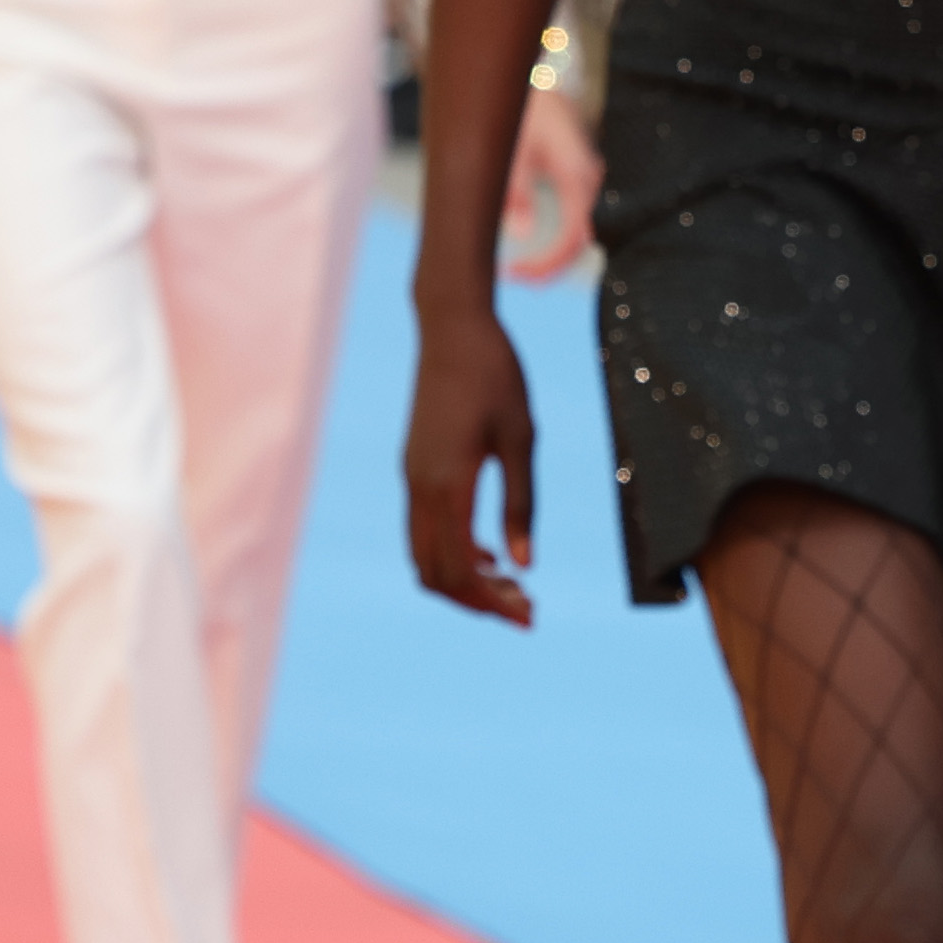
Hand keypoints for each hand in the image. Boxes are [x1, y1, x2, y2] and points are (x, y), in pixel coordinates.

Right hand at [404, 302, 539, 625]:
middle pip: (436, 574)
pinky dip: (451, 554)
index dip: (494, 602)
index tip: (530, 615)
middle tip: (526, 608)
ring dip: (463, 580)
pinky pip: (423, 531)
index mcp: (448, 483)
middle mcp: (420, 487)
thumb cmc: (496, 375)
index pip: (463, 569)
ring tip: (510, 585)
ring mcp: (411, 478)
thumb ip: (521, 503)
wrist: (452, 327)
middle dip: (479, 601)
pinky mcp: (413, 468)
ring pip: (423, 557)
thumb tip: (525, 563)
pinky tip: (489, 552)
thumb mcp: (522, 437)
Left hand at [499, 83, 601, 281]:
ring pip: (574, 234)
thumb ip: (515, 189)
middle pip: (577, 243)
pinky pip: (568, 221)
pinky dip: (549, 241)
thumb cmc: (522, 108)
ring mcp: (582, 182)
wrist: (533, 80)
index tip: (513, 273)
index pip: (572, 238)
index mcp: (578, 176)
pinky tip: (523, 249)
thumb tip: (519, 232)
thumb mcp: (511, 148)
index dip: (545, 264)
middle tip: (512, 278)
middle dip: (547, 268)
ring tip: (514, 270)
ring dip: (548, 257)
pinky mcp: (571, 180)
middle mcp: (587, 182)